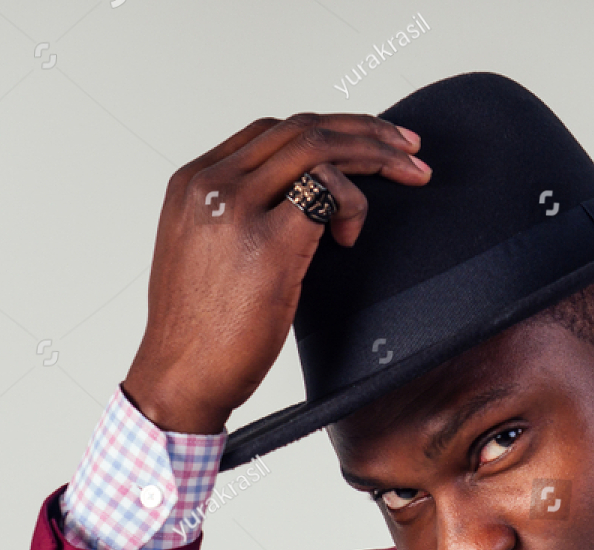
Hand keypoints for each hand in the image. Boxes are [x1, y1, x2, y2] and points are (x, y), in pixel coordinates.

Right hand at [122, 113, 430, 433]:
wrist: (181, 377)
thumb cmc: (203, 332)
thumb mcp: (208, 254)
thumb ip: (241, 216)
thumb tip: (302, 204)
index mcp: (193, 182)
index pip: (271, 131)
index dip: (331, 129)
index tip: (372, 141)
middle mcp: (211, 184)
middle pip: (302, 128)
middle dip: (366, 132)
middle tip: (412, 147)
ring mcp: (236, 208)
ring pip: (319, 149)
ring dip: (376, 156)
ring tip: (412, 175)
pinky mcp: (266, 242)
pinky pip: (328, 193)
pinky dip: (354, 204)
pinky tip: (352, 238)